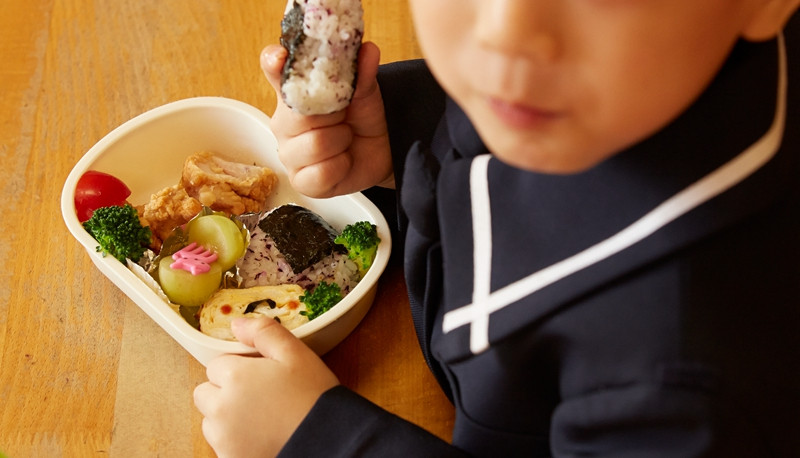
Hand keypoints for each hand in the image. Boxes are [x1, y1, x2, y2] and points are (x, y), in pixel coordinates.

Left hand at [194, 317, 338, 456]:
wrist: (327, 442)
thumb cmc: (313, 398)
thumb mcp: (296, 354)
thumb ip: (264, 333)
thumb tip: (237, 324)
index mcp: (234, 376)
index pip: (217, 365)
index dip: (239, 368)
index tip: (260, 375)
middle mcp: (220, 407)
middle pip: (206, 393)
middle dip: (226, 392)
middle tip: (259, 396)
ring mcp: (222, 437)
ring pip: (211, 421)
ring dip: (227, 418)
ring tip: (262, 418)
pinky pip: (221, 445)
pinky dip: (235, 442)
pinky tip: (261, 436)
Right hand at [261, 42, 393, 197]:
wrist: (380, 150)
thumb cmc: (362, 117)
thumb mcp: (365, 92)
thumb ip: (362, 73)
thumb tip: (368, 51)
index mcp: (293, 92)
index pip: (273, 69)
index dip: (274, 63)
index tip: (280, 58)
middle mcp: (283, 122)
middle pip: (300, 114)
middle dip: (333, 115)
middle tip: (344, 116)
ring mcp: (289, 153)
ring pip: (316, 144)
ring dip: (341, 141)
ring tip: (345, 139)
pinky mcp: (301, 180)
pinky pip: (322, 172)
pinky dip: (342, 166)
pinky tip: (344, 160)